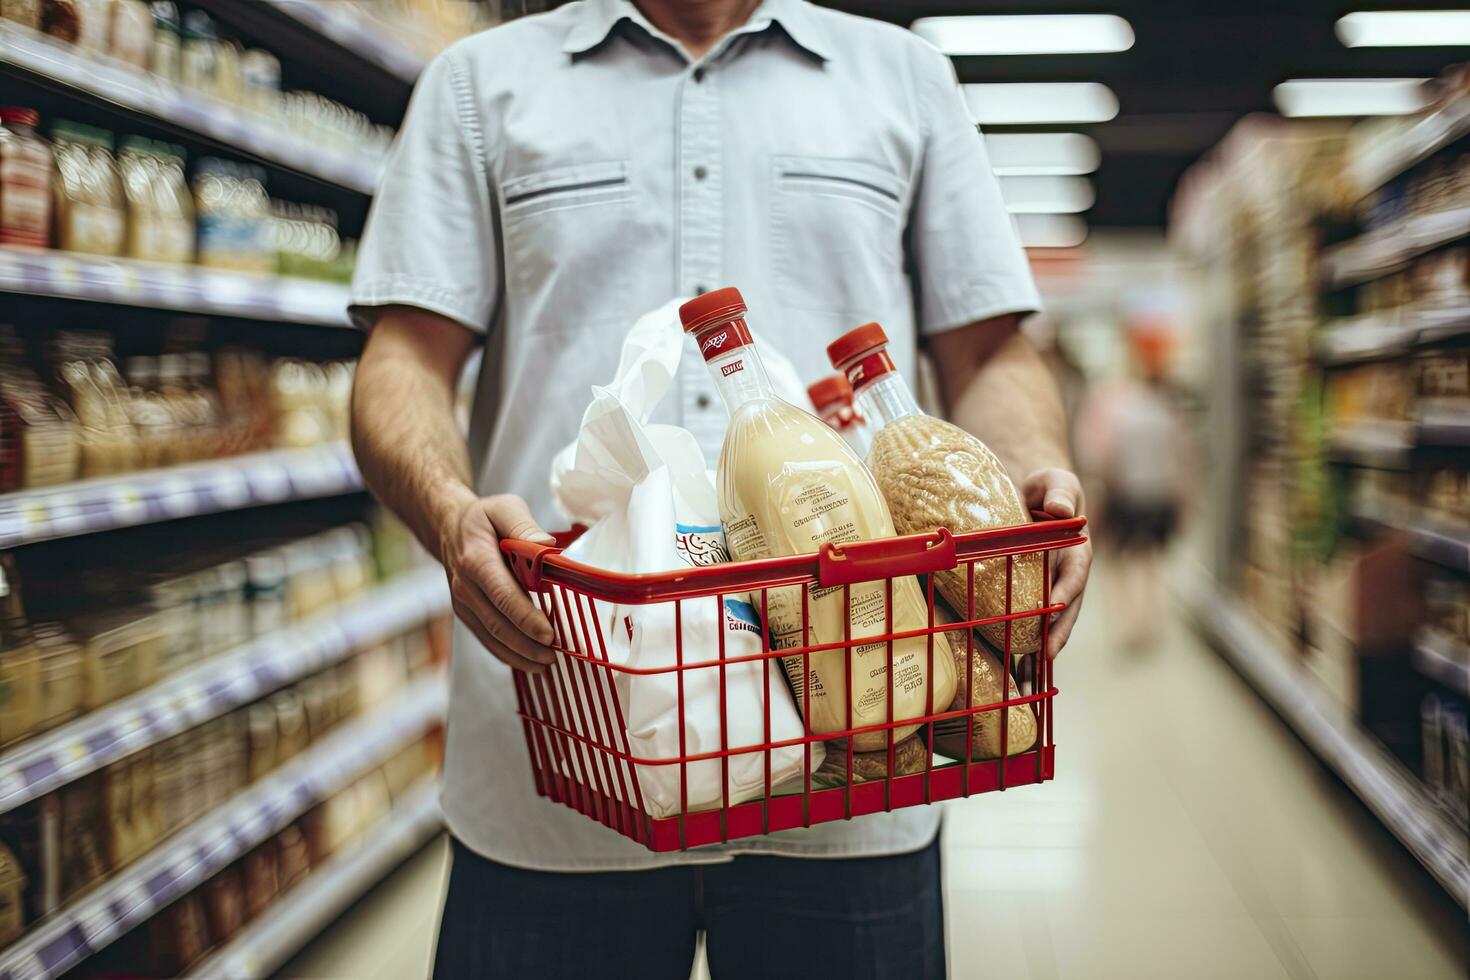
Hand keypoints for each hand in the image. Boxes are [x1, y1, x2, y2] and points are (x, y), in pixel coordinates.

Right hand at [441, 493, 557, 673]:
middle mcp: (464, 587)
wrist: (450, 528)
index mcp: (475, 560)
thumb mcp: (504, 508)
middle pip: (498, 624)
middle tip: (555, 656)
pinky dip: (508, 655)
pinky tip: (530, 664)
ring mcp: (463, 604)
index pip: (502, 595)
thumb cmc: (484, 518)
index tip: (549, 635)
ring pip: (492, 637)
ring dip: (520, 655)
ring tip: (547, 664)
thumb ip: (524, 526)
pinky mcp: (467, 614)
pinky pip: (487, 639)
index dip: (526, 618)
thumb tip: (547, 547)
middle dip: (527, 645)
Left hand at [1021, 468, 1091, 658]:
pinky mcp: (1032, 597)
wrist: (1034, 497)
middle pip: (1066, 610)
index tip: (1054, 606)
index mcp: (1077, 551)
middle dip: (1056, 634)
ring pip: (1050, 625)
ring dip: (1039, 652)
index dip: (1066, 590)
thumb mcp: (1056, 481)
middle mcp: (1066, 576)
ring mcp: (1050, 589)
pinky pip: (1029, 624)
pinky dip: (1022, 647)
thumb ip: (1060, 492)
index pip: (1075, 573)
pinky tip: (1012, 671)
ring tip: (1026, 678)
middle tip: (1044, 655)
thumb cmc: (1049, 489)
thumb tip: (1062, 510)